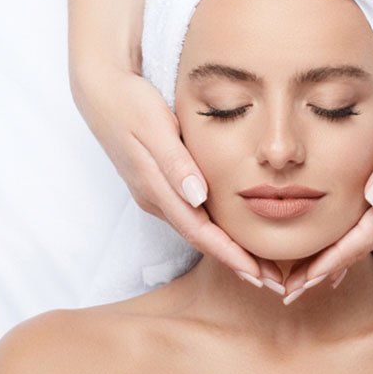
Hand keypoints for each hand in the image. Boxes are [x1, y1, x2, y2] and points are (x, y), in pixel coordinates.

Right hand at [71, 59, 282, 287]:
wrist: (99, 91)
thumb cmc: (129, 103)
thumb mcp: (154, 127)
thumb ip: (176, 163)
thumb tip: (198, 197)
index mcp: (155, 189)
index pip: (200, 233)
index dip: (231, 255)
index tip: (259, 274)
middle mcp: (155, 198)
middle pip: (202, 240)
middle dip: (237, 263)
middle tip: (273, 282)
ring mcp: (155, 193)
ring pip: (197, 229)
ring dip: (228, 249)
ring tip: (262, 266)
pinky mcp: (158, 184)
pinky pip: (192, 215)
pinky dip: (216, 229)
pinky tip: (235, 233)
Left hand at [280, 85, 372, 295]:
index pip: (361, 239)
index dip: (331, 260)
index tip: (303, 280)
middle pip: (359, 249)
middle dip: (325, 271)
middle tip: (290, 292)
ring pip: (365, 241)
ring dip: (336, 260)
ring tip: (305, 278)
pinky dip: (352, 243)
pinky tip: (340, 248)